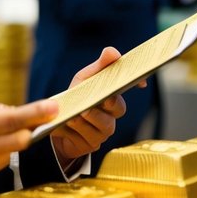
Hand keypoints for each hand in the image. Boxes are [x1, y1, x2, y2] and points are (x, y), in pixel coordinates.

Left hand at [50, 47, 128, 165]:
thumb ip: (99, 66)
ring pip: (102, 126)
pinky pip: (85, 139)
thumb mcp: (83, 80)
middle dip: (110, 103)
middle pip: (118, 108)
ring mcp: (102, 133)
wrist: (56, 124)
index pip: (128, 87)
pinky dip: (72, 131)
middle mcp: (112, 116)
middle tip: (100, 99)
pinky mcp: (90, 146)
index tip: (139, 81)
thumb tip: (112, 52)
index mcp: (112, 97)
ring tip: (74, 115)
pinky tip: (64, 126)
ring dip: (87, 119)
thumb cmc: (75, 98)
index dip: (135, 82)